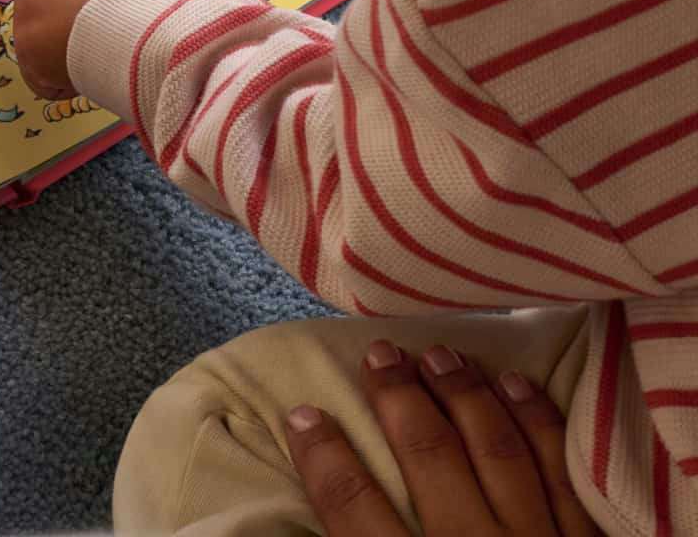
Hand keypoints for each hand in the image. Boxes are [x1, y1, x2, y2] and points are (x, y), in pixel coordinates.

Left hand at [0, 0, 146, 96]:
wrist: (143, 18)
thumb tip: (99, 9)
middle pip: (40, 22)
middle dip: (65, 33)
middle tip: (104, 31)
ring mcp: (25, 26)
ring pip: (46, 56)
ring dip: (72, 59)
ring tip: (106, 46)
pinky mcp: (30, 59)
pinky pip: (47, 83)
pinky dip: (67, 85)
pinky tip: (92, 70)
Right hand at [286, 341, 598, 535]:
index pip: (356, 512)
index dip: (323, 458)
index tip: (301, 413)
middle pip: (429, 461)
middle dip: (399, 400)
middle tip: (378, 353)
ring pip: (496, 451)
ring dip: (463, 394)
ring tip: (437, 352)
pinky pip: (564, 473)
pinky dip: (539, 422)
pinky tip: (516, 383)